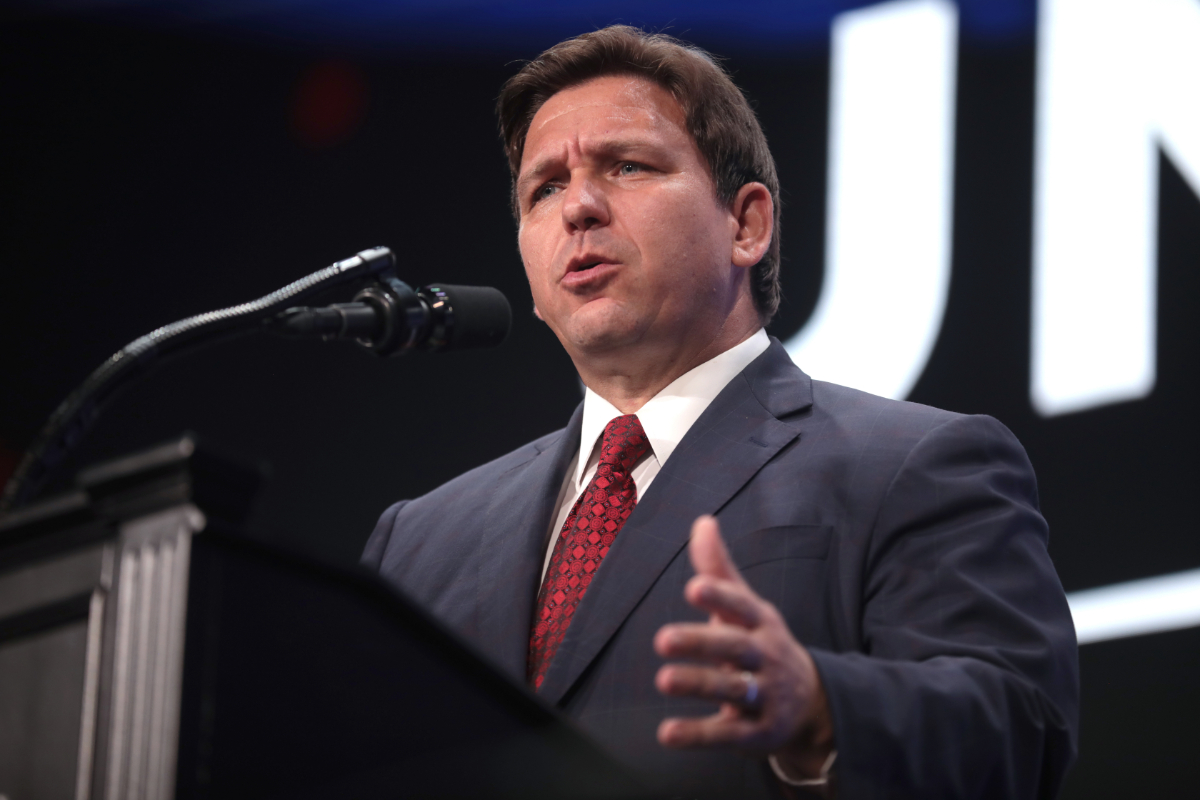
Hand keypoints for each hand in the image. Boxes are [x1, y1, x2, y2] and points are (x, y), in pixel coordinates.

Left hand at [653, 516, 833, 779]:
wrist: (812, 705)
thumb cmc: (763, 644)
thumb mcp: (747, 607)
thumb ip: (719, 568)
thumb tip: (702, 521)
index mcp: (761, 624)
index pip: (742, 607)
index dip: (720, 597)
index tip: (694, 587)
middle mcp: (765, 658)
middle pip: (734, 648)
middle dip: (700, 643)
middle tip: (662, 639)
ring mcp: (764, 697)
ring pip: (731, 690)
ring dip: (698, 684)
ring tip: (664, 680)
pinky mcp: (757, 734)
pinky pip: (726, 735)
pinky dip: (697, 735)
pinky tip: (666, 733)